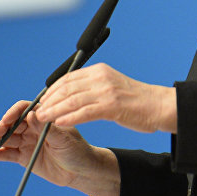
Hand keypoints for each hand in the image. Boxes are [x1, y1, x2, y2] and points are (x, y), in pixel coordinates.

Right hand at [0, 100, 119, 195]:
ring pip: (9, 138)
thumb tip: (32, 114)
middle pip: (13, 124)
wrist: (80, 172)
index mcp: (43, 117)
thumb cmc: (77, 150)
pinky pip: (10, 154)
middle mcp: (32, 127)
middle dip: (2, 127)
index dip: (13, 113)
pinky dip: (1, 154)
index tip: (7, 120)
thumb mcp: (64, 138)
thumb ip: (47, 128)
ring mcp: (27, 142)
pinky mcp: (24, 157)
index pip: (24, 110)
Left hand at [35, 63, 177, 133]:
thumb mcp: (111, 86)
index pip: (68, 78)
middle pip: (67, 88)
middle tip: (38, 112)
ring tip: (43, 119)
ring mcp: (107, 91)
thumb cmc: (135, 101)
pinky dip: (70, 118)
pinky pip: (85, 112)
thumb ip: (92, 87)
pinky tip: (59, 124)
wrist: (159, 106)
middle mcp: (101, 78)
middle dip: (49, 101)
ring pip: (72, 100)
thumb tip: (71, 95)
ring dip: (54, 110)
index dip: (52, 90)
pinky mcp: (112, 106)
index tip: (42, 101)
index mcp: (99, 71)